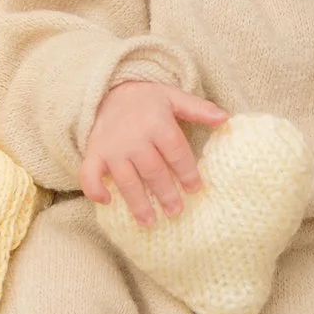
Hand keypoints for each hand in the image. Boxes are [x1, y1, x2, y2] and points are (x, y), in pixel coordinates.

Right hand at [82, 80, 226, 223]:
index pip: (175, 151)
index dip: (186, 171)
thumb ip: (198, 109)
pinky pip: (89, 173)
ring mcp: (112, 147)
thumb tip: (224, 118)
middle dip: (165, 193)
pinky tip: (106, 202)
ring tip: (149, 221)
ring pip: (126, 179)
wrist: (110, 92)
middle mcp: (133, 137)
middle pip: (153, 170)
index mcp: (156, 123)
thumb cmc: (147, 101)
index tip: (195, 189)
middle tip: (175, 211)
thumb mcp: (173, 98)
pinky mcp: (94, 152)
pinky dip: (94, 188)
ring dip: (137, 202)